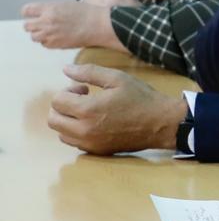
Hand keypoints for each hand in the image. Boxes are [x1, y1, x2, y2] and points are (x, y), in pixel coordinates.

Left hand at [22, 1, 119, 49]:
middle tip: (42, 25)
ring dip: (40, 35)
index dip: (29, 13)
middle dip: (33, 25)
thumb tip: (40, 15)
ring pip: (34, 37)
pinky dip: (48, 42)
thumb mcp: (65, 5)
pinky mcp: (56, 44)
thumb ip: (50, 9)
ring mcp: (50, 34)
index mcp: (49, 8)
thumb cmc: (86, 13)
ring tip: (51, 32)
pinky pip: (44, 44)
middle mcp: (47, 21)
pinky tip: (58, 38)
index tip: (33, 15)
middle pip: (27, 26)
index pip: (26, 11)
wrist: (99, 25)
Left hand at [49, 64, 186, 153]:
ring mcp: (90, 143)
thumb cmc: (141, 98)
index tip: (85, 89)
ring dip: (68, 120)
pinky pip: (75, 143)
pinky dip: (77, 132)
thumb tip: (65, 69)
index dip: (69, 91)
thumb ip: (89, 72)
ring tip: (88, 112)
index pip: (57, 101)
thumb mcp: (117, 78)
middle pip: (54, 119)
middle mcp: (84, 130)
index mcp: (88, 110)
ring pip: (61, 133)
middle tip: (82, 100)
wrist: (162, 123)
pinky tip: (95, 123)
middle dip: (63, 106)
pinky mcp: (97, 151)